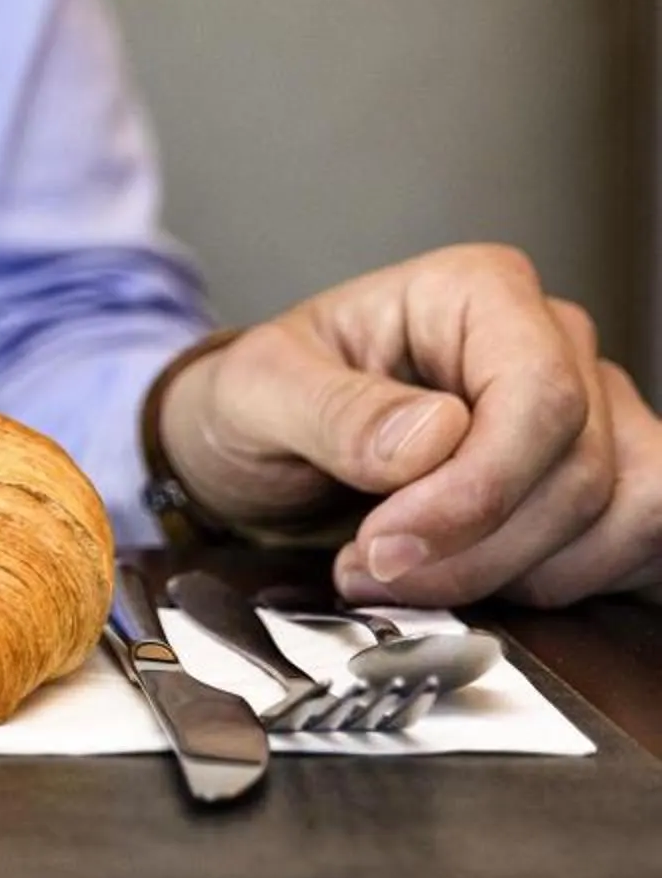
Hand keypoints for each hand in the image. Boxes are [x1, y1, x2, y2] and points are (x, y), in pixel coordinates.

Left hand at [154, 244, 661, 606]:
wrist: (255, 447)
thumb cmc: (259, 402)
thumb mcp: (254, 393)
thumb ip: (332, 409)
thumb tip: (432, 434)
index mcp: (475, 293)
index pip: (540, 394)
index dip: (478, 489)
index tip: (389, 544)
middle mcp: (550, 342)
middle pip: (580, 468)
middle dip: (478, 547)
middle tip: (376, 571)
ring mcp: (591, 411)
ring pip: (623, 513)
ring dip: (519, 573)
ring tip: (416, 575)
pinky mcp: (603, 482)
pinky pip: (640, 543)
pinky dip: (566, 584)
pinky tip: (480, 581)